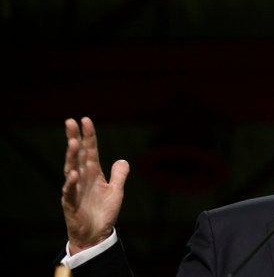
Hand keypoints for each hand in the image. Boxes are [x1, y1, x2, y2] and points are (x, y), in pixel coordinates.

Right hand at [62, 117, 129, 254]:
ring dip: (72, 156)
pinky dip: (71, 183)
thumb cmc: (103, 212)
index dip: (88, 135)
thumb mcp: (116, 191)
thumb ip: (119, 175)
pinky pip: (70, 191)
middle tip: (70, 121)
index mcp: (93, 173)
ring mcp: (75, 189)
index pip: (90, 150)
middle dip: (74, 138)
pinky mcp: (71, 203)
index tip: (85, 119)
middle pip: (77, 155)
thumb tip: (123, 160)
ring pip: (71, 169)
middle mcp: (82, 177)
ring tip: (73, 142)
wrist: (96, 234)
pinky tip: (73, 173)